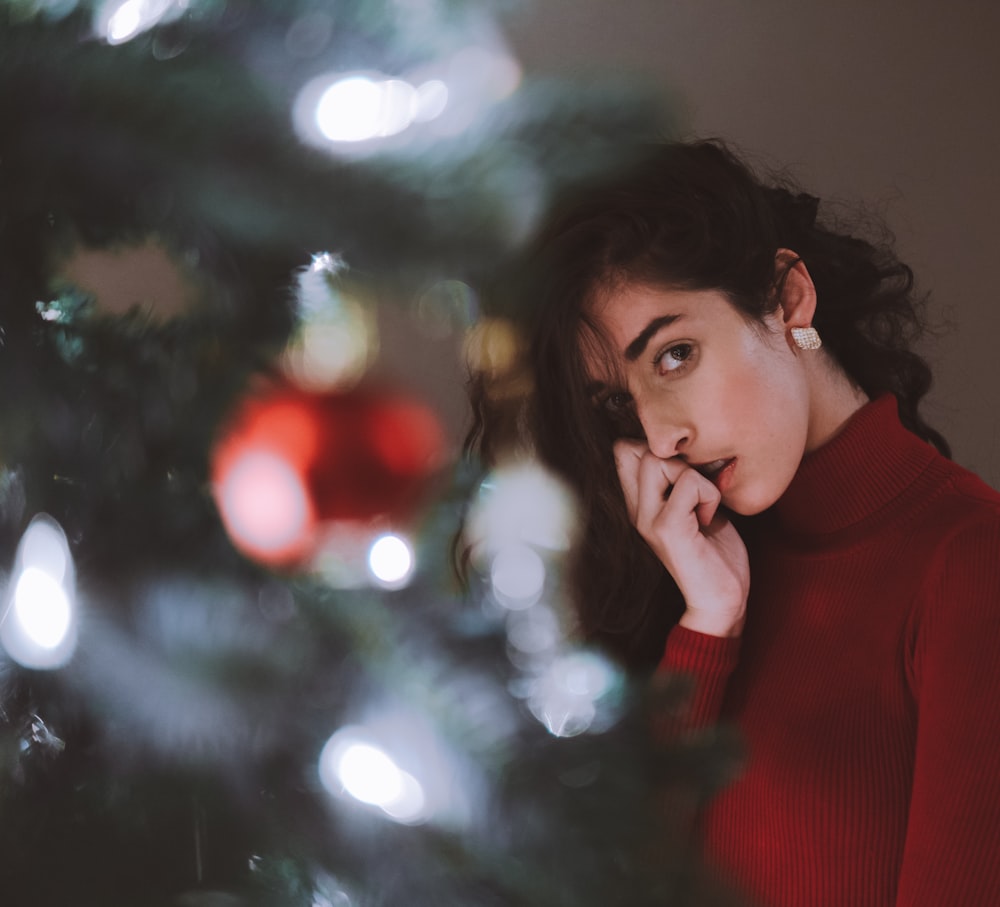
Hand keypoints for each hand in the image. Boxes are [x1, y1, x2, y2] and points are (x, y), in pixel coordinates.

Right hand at [614, 439, 748, 637]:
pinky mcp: (666, 529)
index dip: (655, 447)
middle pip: (638, 449)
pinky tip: (709, 521)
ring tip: (704, 509)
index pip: (623, 451)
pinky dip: (709, 495)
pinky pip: (688, 484)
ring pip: (661, 462)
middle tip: (696, 493)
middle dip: (677, 460)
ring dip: (695, 478)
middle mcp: (636, 511)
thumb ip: (680, 482)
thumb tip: (684, 450)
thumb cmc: (714, 554)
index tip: (684, 473)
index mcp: (639, 505)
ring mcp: (648, 520)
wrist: (720, 600)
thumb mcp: (695, 509)